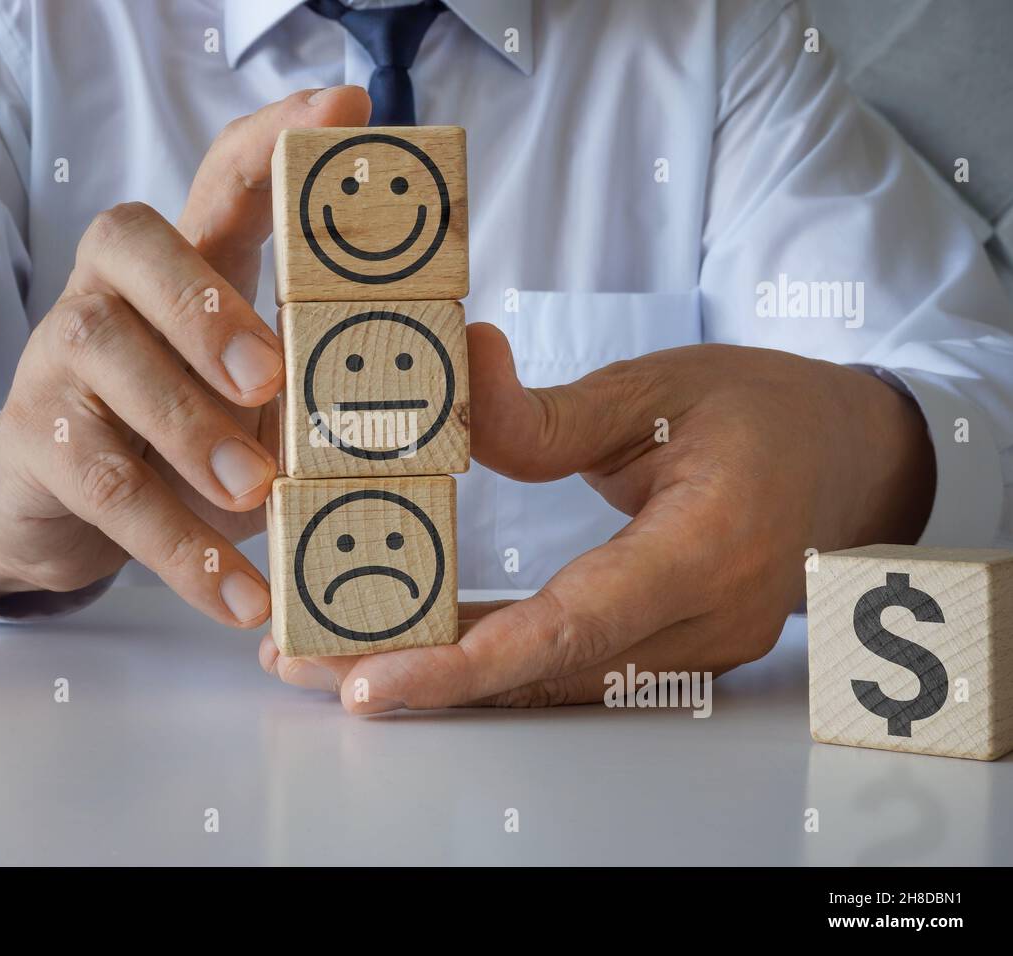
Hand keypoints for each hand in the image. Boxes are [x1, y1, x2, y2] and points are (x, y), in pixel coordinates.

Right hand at [0, 86, 371, 623]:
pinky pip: (104, 485)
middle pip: (130, 241)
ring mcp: (60, 362)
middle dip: (205, 297)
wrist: (50, 508)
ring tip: (256, 491)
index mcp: (179, 268)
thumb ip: (312, 385)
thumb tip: (438, 391)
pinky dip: (178, 546)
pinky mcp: (35, 442)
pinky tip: (239, 594)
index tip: (350, 109)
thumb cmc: (171, 437)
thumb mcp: (249, 402)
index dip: (278, 138)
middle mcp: (109, 293)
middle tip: (271, 373)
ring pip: (105, 357)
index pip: (220, 178)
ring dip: (189, 425)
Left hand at [262, 328, 935, 709]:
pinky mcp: (670, 648)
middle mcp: (701, 620)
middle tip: (306, 668)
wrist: (849, 459)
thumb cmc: (765, 411)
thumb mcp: (660, 385)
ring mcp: (690, 648)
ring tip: (333, 660)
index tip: (373, 682)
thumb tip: (456, 371)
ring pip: (548, 684)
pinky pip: (568, 668)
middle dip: (420, 679)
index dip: (468, 662)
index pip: (574, 625)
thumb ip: (549, 410)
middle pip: (543, 674)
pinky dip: (490, 665)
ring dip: (443, 679)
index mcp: (705, 546)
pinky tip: (414, 649)